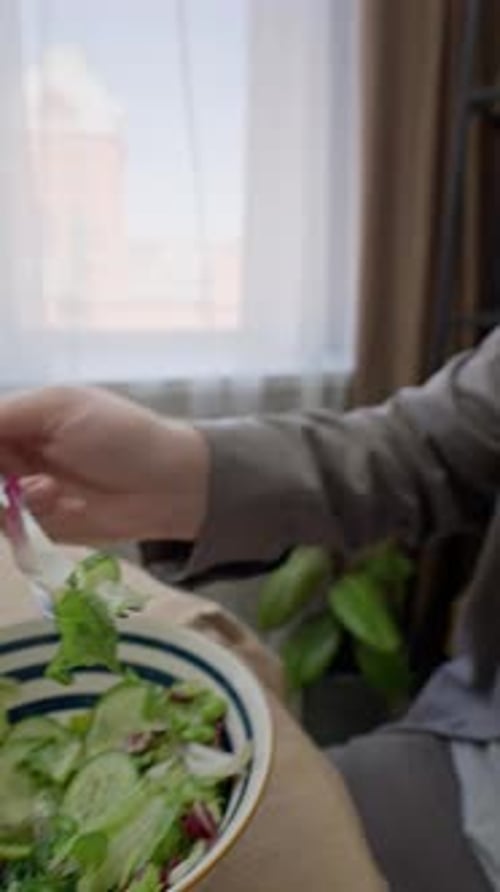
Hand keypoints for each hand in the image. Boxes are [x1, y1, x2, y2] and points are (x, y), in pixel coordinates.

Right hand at [0, 386, 208, 544]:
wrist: (169, 485)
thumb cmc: (121, 434)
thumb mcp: (60, 408)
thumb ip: (2, 415)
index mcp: (17, 420)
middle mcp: (13, 457)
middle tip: (18, 483)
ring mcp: (23, 495)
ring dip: (9, 499)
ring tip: (51, 490)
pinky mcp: (39, 528)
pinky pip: (11, 530)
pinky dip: (33, 518)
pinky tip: (66, 504)